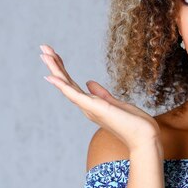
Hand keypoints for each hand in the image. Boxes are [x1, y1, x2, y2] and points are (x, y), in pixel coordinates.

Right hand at [39, 44, 161, 153]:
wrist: (145, 138)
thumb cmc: (133, 124)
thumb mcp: (116, 103)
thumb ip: (101, 94)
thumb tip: (89, 82)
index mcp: (91, 105)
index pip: (73, 84)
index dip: (63, 70)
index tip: (54, 55)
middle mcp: (86, 107)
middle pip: (66, 83)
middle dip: (55, 65)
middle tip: (43, 48)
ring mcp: (89, 108)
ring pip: (67, 86)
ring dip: (55, 69)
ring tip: (44, 53)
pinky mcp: (95, 108)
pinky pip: (75, 95)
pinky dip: (63, 86)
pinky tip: (52, 76)